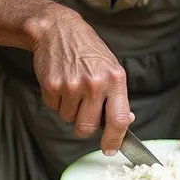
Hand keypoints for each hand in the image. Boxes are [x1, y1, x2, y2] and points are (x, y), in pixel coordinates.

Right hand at [25, 7, 132, 154]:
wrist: (58, 29)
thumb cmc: (87, 50)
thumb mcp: (111, 68)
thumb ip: (118, 96)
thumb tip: (126, 121)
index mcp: (115, 79)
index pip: (119, 120)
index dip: (115, 140)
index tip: (111, 149)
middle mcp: (95, 83)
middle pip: (88, 128)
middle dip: (84, 125)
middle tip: (83, 108)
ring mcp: (73, 85)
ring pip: (69, 119)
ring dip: (69, 109)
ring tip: (72, 86)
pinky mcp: (53, 85)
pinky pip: (53, 108)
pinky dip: (56, 100)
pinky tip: (60, 81)